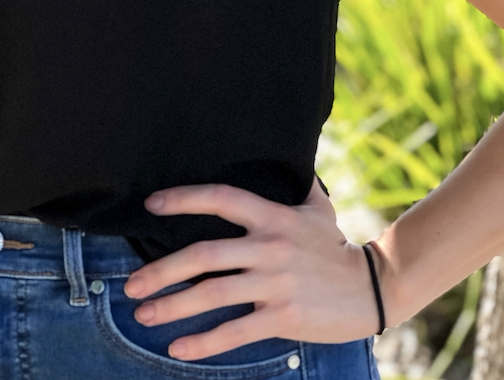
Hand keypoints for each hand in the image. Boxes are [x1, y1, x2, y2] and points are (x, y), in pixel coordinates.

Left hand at [122, 179, 383, 357]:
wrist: (372, 288)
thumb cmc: (335, 246)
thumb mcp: (317, 208)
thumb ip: (296, 183)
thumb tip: (289, 155)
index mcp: (272, 217)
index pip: (220, 198)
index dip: (184, 199)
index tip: (151, 205)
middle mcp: (269, 247)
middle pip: (204, 255)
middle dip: (162, 270)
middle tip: (131, 284)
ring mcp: (275, 284)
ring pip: (212, 295)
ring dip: (172, 306)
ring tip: (143, 314)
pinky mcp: (283, 317)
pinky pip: (235, 331)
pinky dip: (204, 342)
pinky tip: (177, 348)